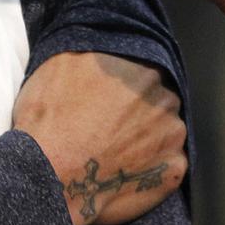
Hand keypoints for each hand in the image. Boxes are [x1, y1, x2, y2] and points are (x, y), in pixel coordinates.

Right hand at [11, 51, 185, 224]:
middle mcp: (165, 99)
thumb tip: (106, 48)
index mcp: (141, 69)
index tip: (110, 98)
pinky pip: (168, 164)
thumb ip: (96, 51)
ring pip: (165, 131)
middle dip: (139, 110)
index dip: (126, 85)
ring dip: (148, 137)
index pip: (144, 70)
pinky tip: (125, 169)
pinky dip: (151, 166)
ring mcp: (173, 137)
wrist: (50, 176)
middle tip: (110, 125)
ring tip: (115, 150)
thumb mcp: (61, 62)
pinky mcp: (173, 171)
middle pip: (158, 100)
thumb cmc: (51, 119)